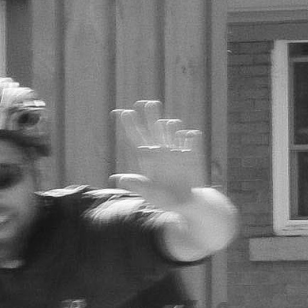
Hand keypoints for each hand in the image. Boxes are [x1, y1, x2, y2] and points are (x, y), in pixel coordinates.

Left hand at [110, 99, 206, 215]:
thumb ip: (135, 184)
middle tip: (146, 102)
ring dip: (169, 125)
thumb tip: (115, 178)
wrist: (188, 204)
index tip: (122, 112)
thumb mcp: (149, 193)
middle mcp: (161, 152)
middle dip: (150, 116)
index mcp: (148, 159)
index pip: (137, 138)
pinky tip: (187, 135)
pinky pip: (190, 139)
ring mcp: (176, 152)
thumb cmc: (165, 200)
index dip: (130, 126)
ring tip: (167, 123)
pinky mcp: (192, 155)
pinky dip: (189, 136)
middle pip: (153, 129)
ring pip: (171, 130)